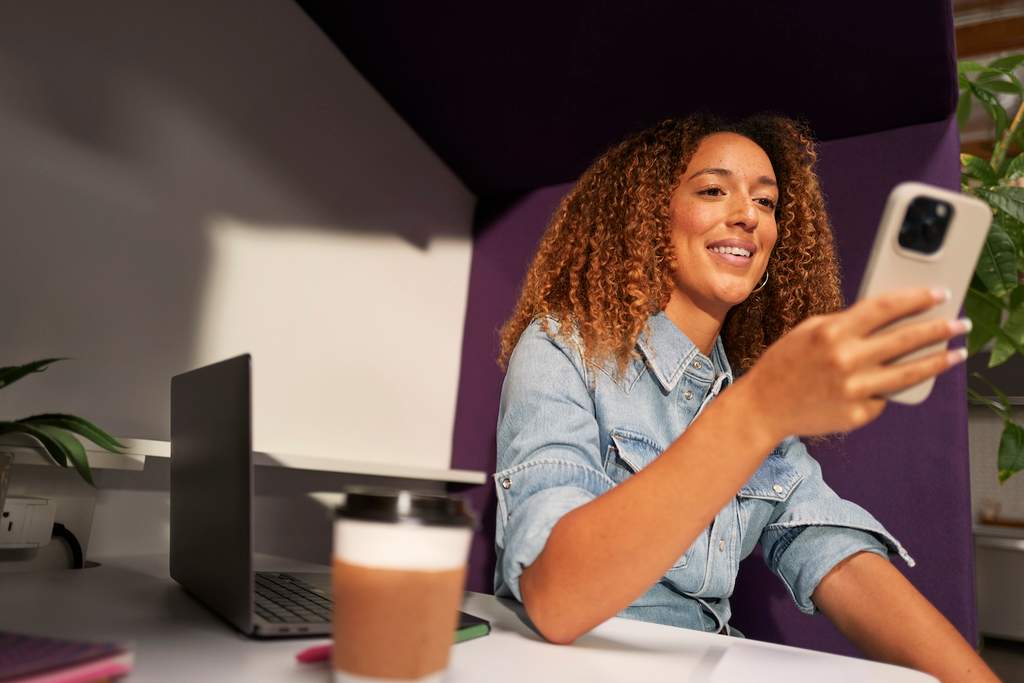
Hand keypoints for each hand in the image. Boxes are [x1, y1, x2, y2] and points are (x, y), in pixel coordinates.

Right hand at [742, 287, 967, 437]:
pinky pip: (882, 400)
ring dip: (938, 362)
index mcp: (832, 332)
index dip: (917, 299)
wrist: (762, 407)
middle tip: (961, 324)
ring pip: (908, 374)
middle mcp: (845, 360)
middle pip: (906, 339)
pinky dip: (885, 392)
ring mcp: (853, 390)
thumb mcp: (809, 332)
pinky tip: (881, 388)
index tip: (940, 294)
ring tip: (956, 355)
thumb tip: (890, 318)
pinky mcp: (856, 415)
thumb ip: (846, 324)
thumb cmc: (784, 364)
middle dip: (939, 329)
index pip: (886, 308)